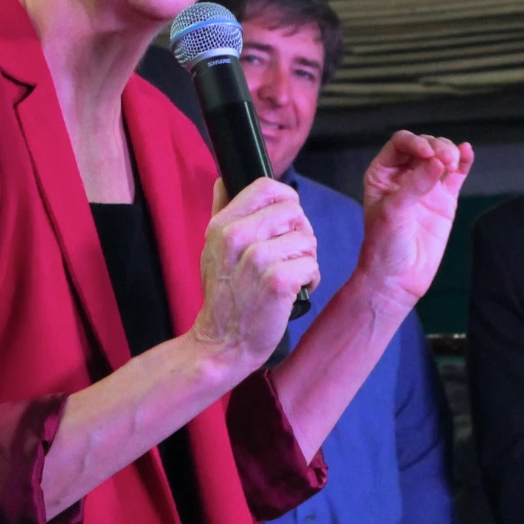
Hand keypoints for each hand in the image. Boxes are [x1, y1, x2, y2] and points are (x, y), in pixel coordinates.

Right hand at [191, 178, 319, 375]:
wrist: (221, 344)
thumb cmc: (223, 298)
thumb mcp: (211, 250)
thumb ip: (221, 211)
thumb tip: (223, 179)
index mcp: (222, 225)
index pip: (267, 186)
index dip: (286, 202)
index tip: (285, 224)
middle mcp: (236, 237)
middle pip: (294, 211)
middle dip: (300, 233)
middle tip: (288, 257)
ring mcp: (257, 260)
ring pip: (307, 239)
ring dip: (306, 260)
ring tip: (289, 277)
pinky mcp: (277, 282)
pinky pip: (312, 265)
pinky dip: (310, 280)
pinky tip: (294, 292)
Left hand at [357, 132, 473, 308]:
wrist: (399, 277)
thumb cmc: (385, 245)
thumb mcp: (394, 211)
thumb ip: (416, 185)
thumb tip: (438, 161)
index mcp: (383, 173)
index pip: (400, 144)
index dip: (415, 143)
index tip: (428, 154)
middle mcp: (404, 176)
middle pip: (424, 146)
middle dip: (437, 147)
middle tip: (445, 161)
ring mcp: (426, 186)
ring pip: (441, 157)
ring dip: (450, 153)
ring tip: (453, 163)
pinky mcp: (444, 200)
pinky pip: (456, 175)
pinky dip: (464, 163)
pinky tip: (468, 152)